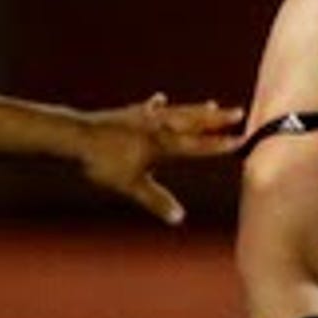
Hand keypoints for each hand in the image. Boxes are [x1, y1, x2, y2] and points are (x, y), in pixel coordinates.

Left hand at [74, 95, 245, 224]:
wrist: (73, 136)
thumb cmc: (103, 161)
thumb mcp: (131, 185)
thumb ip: (156, 200)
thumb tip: (178, 218)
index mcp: (164, 145)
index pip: (199, 145)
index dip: (221, 144)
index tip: (243, 140)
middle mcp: (158, 127)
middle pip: (193, 121)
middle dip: (217, 119)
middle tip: (238, 112)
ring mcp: (143, 117)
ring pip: (176, 112)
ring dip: (195, 109)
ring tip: (212, 104)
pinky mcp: (127, 114)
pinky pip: (147, 108)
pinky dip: (156, 105)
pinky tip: (160, 99)